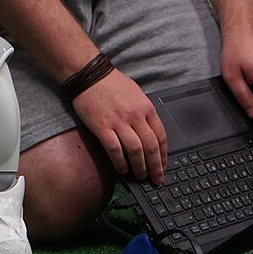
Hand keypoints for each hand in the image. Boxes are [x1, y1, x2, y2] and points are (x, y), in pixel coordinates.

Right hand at [71, 69, 167, 183]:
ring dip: (139, 168)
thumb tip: (149, 133)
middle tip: (155, 179)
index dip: (163, 155)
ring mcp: (119, 122)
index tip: (163, 166)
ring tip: (140, 177)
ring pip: (135, 151)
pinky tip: (122, 170)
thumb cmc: (111, 83)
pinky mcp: (102, 127)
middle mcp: (135, 116)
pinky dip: (120, 163)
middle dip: (155, 167)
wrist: (89, 75)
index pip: (161, 136)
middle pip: (150, 147)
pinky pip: (114, 150)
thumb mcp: (136, 94)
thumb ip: (144, 112)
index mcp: (146, 108)